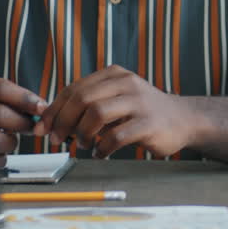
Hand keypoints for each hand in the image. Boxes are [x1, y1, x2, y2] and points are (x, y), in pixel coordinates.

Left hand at [33, 66, 199, 157]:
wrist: (183, 119)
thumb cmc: (142, 112)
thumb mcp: (117, 98)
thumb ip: (89, 104)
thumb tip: (50, 121)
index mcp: (115, 75)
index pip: (75, 88)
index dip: (55, 109)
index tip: (44, 128)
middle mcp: (127, 84)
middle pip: (83, 98)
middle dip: (63, 121)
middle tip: (56, 139)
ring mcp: (140, 103)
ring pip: (97, 114)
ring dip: (82, 133)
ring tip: (82, 145)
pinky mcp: (149, 124)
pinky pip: (116, 137)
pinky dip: (102, 148)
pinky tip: (101, 153)